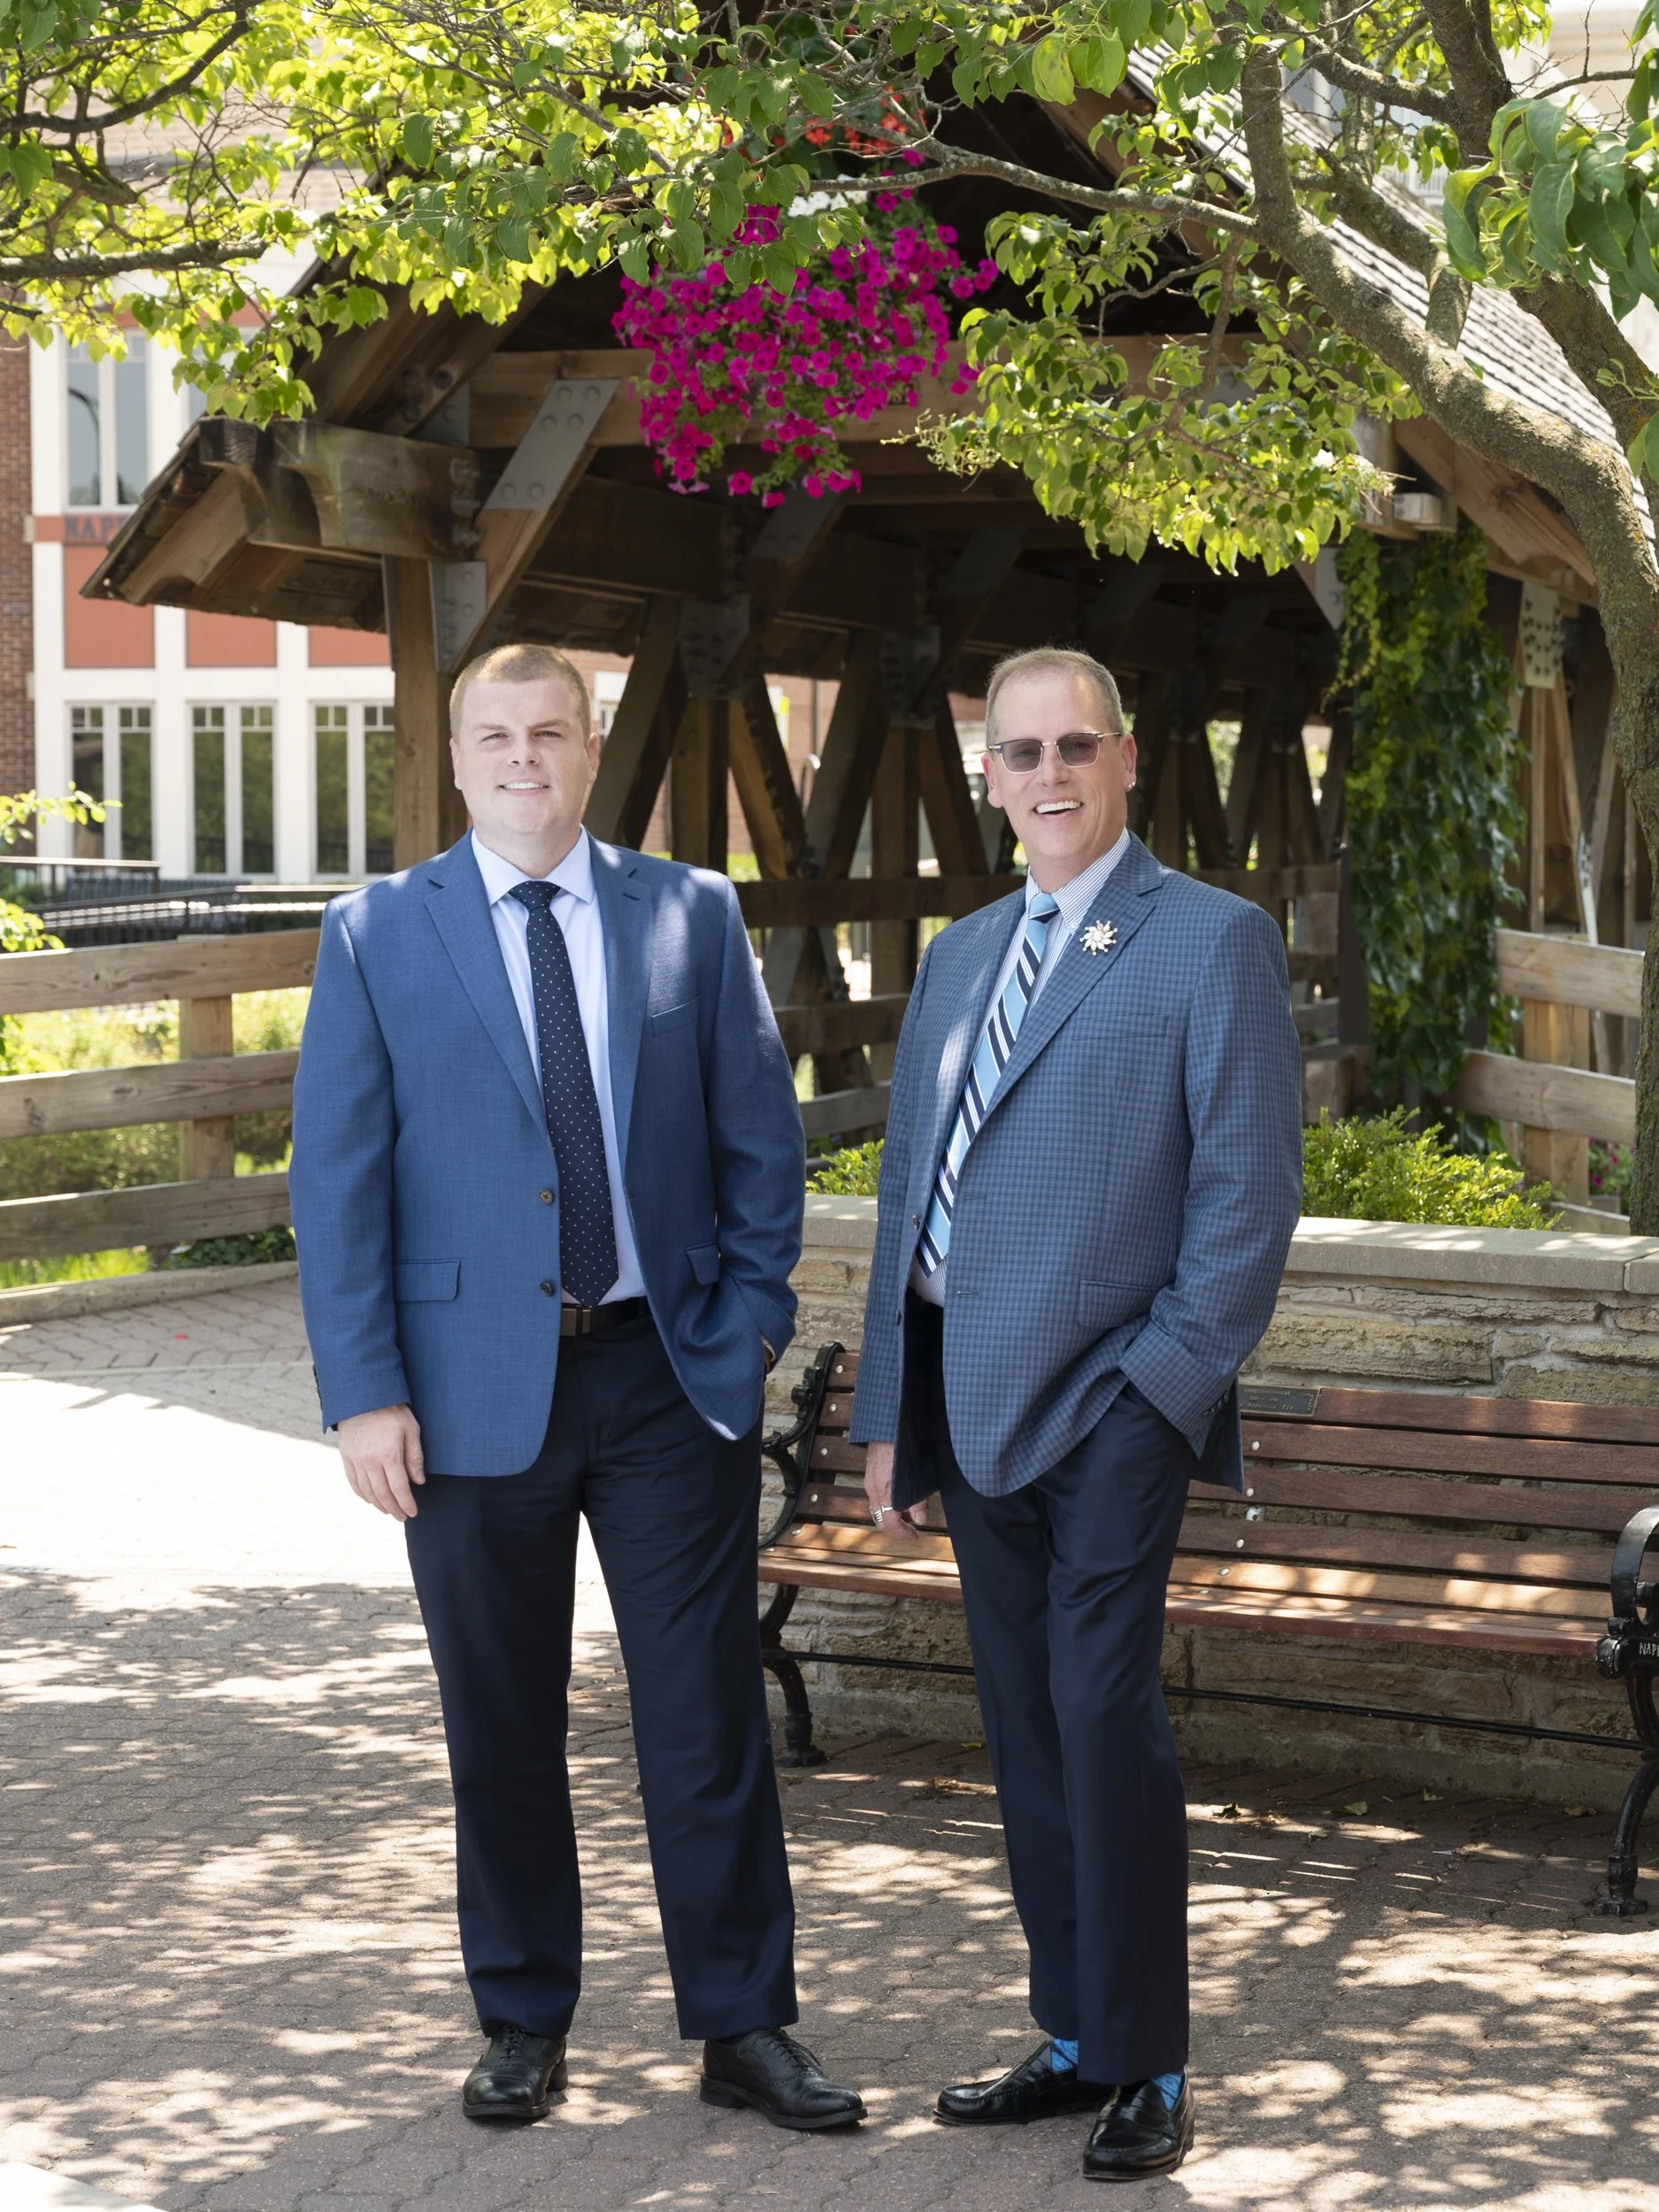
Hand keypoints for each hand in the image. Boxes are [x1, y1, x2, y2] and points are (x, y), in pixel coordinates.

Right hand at [337, 1403, 425, 1520]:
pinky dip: (362, 1494)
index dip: (406, 1503)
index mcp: (388, 1454)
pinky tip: (370, 1499)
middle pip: (382, 1494)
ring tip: (388, 1510)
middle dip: (394, 1508)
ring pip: (367, 1491)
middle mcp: (369, 1460)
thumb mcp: (411, 1429)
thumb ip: (415, 1457)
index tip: (412, 1512)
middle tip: (402, 1517)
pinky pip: (353, 1482)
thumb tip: (419, 1481)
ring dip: (378, 1504)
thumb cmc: (392, 1410)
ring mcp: (355, 1460)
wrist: (363, 1395)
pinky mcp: (346, 1456)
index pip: (399, 1488)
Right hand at [863, 1440, 931, 1541]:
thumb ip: (918, 1500)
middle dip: (896, 1526)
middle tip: (912, 1527)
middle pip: (880, 1518)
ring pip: (877, 1506)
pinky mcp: (870, 1471)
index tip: (915, 1535)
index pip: (889, 1524)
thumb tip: (920, 1520)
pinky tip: (898, 1493)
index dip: (902, 1534)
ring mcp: (869, 1480)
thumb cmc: (905, 1446)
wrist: (888, 1423)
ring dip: (891, 1513)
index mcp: (885, 1492)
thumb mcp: (918, 1475)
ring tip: (908, 1510)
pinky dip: (886, 1501)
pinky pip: (875, 1494)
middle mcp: (873, 1489)